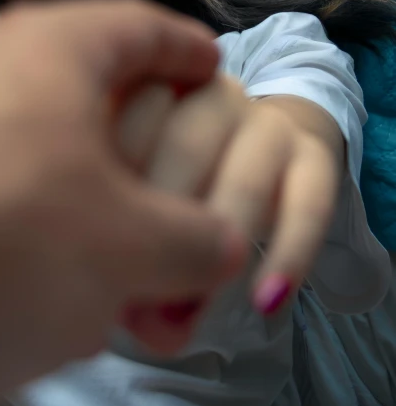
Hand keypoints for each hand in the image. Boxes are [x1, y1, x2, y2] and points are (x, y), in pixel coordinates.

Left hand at [0, 0, 244, 402]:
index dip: (192, 52)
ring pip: (44, 135)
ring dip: (88, 185)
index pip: (148, 28)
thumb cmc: (4, 236)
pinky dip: (31, 203)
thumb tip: (224, 245)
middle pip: (96, 89)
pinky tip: (42, 262)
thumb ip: (196, 242)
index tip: (215, 69)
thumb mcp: (124, 249)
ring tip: (111, 249)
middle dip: (145, 142)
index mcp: (58, 47)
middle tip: (172, 189)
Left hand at [118, 76, 342, 342]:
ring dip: (217, 251)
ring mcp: (267, 120)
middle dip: (158, 227)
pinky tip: (265, 303)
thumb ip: (119, 237)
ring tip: (184, 315)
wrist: (255, 146)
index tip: (91, 243)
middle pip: (184, 146)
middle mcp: (211, 92)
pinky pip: (308, 203)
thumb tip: (141, 321)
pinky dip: (288, 256)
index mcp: (149, 84)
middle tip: (133, 292)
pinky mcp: (315, 155)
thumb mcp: (132, 191)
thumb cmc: (167, 172)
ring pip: (246, 178)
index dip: (107, 182)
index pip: (125, 113)